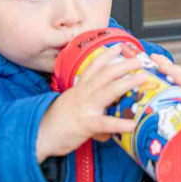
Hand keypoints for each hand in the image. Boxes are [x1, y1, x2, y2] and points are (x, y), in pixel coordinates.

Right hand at [37, 44, 144, 161]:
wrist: (37, 134)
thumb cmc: (55, 123)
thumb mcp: (73, 112)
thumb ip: (93, 117)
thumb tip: (107, 131)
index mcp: (79, 89)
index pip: (94, 68)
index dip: (106, 56)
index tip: (119, 46)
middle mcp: (83, 94)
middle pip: (105, 74)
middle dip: (123, 65)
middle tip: (139, 59)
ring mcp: (85, 107)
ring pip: (109, 90)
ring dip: (128, 82)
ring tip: (143, 78)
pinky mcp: (85, 123)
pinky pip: (105, 123)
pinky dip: (120, 124)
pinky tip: (132, 124)